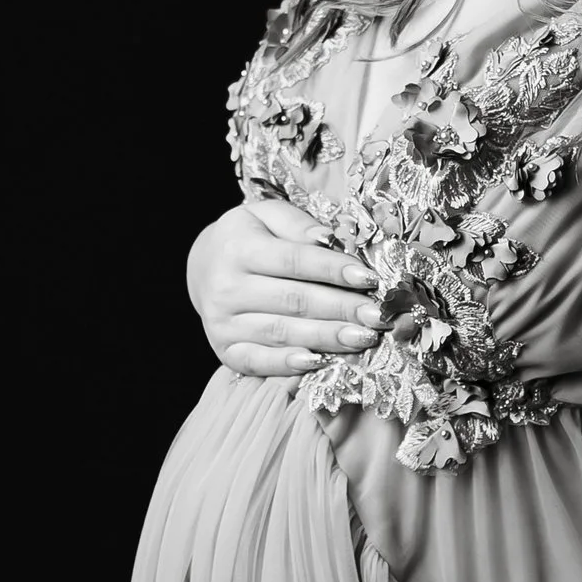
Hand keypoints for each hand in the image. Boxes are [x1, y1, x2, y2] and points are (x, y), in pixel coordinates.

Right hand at [188, 197, 383, 379]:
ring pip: (283, 333)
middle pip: (294, 300)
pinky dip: (289, 365)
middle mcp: (226, 288)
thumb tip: (331, 238)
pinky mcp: (225, 350)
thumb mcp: (267, 216)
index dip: (334, 270)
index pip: (295, 260)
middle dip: (341, 309)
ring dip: (327, 338)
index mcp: (239, 248)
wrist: (204, 268)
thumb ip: (298, 224)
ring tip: (363, 338)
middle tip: (377, 316)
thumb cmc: (249, 238)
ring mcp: (223, 323)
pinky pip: (259, 362)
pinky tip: (320, 362)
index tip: (370, 278)